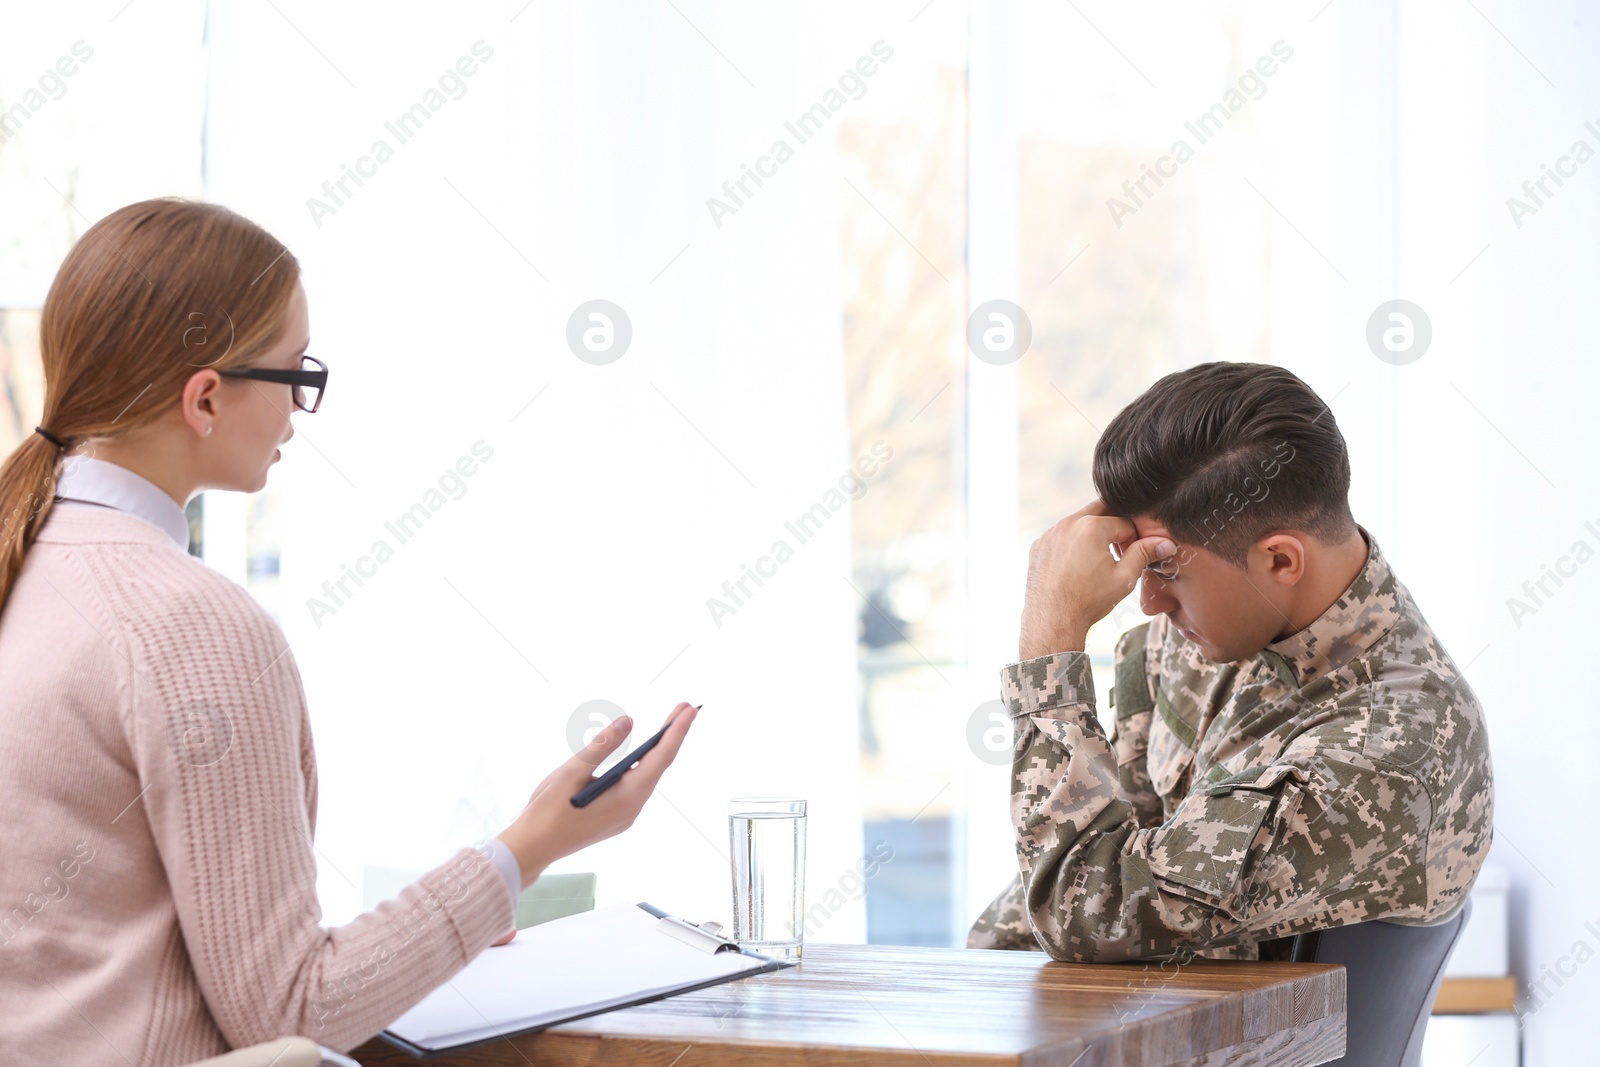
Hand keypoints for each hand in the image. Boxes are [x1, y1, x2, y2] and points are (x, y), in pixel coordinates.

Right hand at [496, 702, 697, 887]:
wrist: (532, 848)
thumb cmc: (547, 811)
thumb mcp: (572, 772)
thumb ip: (602, 746)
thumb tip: (627, 722)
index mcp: (626, 797)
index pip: (660, 757)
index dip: (676, 731)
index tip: (689, 709)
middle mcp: (632, 808)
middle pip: (658, 766)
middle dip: (671, 736)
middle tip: (683, 708)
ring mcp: (625, 816)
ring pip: (648, 777)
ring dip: (658, 751)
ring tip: (667, 726)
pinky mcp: (616, 818)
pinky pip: (636, 787)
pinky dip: (643, 766)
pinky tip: (642, 755)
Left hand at [1018, 499, 1174, 659]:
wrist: (1053, 621)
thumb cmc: (1089, 601)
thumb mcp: (1124, 577)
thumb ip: (1144, 554)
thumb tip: (1166, 543)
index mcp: (1091, 526)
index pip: (1124, 522)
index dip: (1134, 539)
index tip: (1134, 555)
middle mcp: (1067, 523)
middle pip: (1101, 510)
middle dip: (1114, 525)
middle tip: (1120, 548)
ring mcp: (1049, 534)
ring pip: (1079, 522)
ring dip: (1093, 533)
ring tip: (1099, 559)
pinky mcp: (1039, 546)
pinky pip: (1061, 535)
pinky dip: (1072, 543)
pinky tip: (1078, 565)